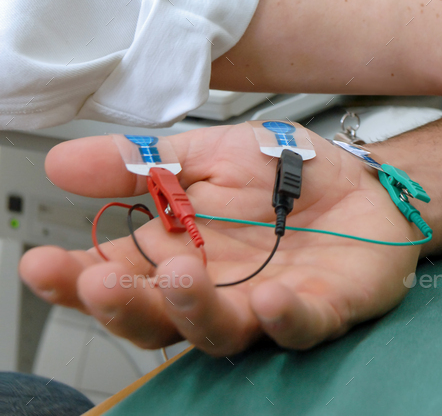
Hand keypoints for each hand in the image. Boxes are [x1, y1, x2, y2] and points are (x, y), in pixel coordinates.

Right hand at [19, 123, 419, 355]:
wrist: (359, 176)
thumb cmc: (281, 170)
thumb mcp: (206, 151)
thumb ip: (141, 161)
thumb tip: (60, 162)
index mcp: (180, 250)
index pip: (118, 272)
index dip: (76, 277)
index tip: (41, 265)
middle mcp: (216, 287)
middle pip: (158, 316)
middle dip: (123, 305)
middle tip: (97, 282)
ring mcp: (265, 304)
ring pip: (219, 330)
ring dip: (195, 309)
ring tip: (182, 273)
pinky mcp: (319, 308)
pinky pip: (298, 324)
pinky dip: (282, 316)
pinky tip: (269, 295)